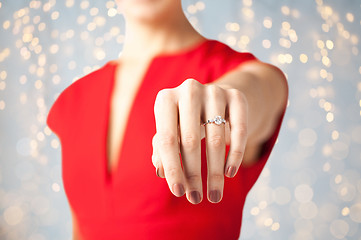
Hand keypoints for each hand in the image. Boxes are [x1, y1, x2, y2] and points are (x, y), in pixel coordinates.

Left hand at [151, 78, 247, 203]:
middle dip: (193, 174)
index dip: (173, 168)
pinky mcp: (236, 96)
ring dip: (214, 172)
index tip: (178, 192)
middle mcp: (188, 91)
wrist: (212, 99)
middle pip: (190, 140)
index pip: (167, 140)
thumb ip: (162, 149)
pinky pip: (239, 130)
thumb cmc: (184, 121)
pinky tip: (230, 173)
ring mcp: (214, 91)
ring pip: (216, 138)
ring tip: (214, 195)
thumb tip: (161, 172)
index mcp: (165, 99)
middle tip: (196, 198)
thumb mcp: (170, 131)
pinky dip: (235, 154)